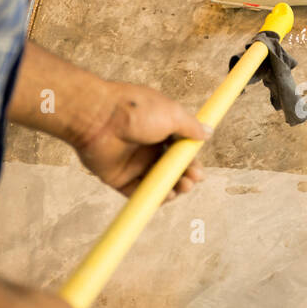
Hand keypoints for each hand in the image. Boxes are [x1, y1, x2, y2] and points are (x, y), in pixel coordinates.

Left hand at [71, 80, 211, 199]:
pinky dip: (154, 197)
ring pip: (158, 182)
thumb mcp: (172, 113)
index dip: (191, 161)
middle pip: (171, 168)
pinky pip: (139, 193)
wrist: (98, 117)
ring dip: (174, 188)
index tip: (199, 170)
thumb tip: (207, 133)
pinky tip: (167, 195)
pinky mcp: (119, 178)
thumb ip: (190, 126)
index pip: (180, 150)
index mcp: (159, 129)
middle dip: (185, 176)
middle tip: (193, 179)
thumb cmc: (135, 110)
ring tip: (183, 187)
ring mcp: (133, 163)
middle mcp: (146, 147)